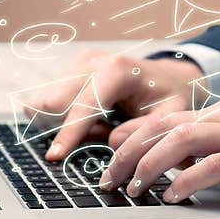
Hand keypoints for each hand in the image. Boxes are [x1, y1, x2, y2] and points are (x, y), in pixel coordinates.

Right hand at [24, 48, 202, 160]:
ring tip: (103, 124)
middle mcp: (93, 61)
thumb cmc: (169, 99)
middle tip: (103, 134)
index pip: (84, 104)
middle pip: (56, 102)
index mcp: (118, 70)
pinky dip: (66, 118)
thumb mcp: (170, 118)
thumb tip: (113, 142)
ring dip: (67, 124)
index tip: (55, 157)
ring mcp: (79, 64)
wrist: (168, 79)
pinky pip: (52, 103)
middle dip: (70, 129)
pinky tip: (94, 118)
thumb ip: (144, 133)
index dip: (69, 132)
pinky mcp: (70, 70)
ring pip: (49, 104)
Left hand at [99, 100, 219, 202]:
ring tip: (131, 188)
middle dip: (129, 153)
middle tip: (107, 178)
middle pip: (166, 127)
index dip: (134, 137)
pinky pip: (217, 166)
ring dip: (149, 166)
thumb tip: (185, 169)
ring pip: (184, 141)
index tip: (111, 156)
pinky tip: (172, 196)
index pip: (169, 119)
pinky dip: (188, 180)